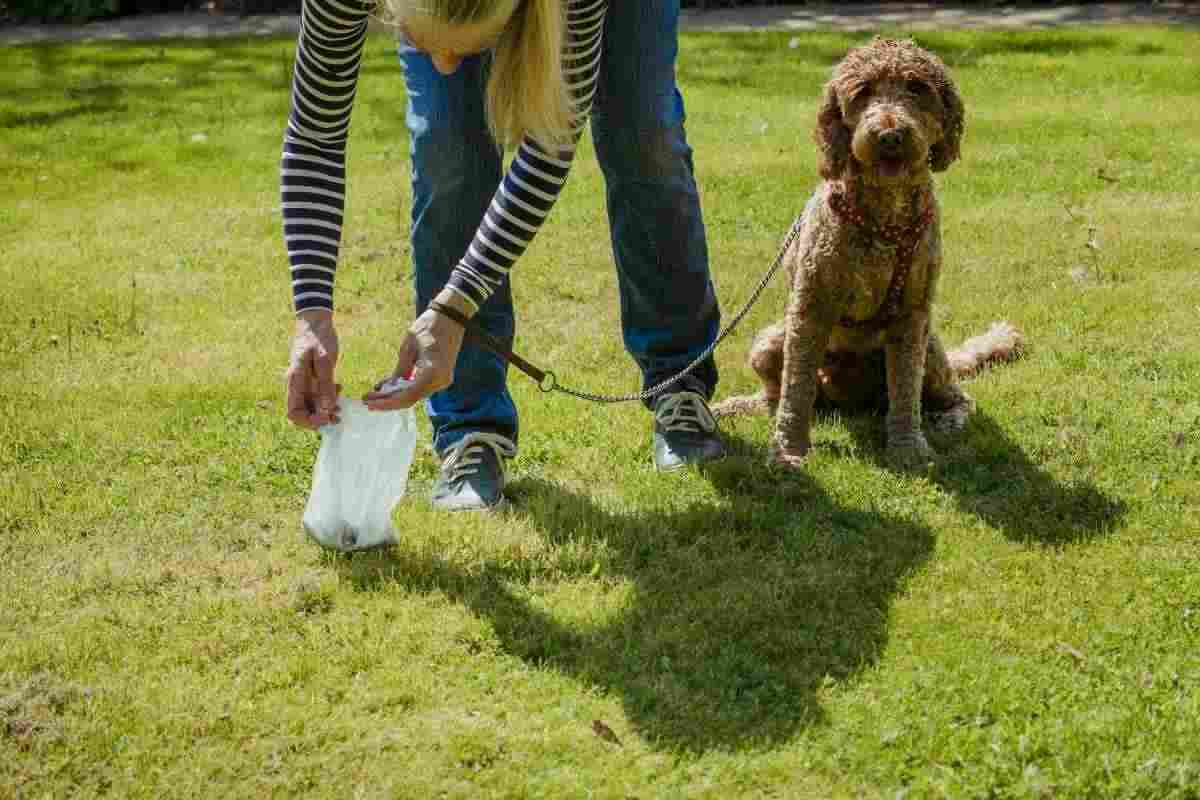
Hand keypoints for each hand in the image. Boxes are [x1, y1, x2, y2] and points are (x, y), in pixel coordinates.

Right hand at [286, 310, 340, 429]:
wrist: (316, 319)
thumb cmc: (319, 337)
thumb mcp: (325, 360)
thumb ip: (326, 385)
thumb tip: (327, 409)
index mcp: (295, 381)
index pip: (294, 413)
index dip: (309, 421)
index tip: (326, 419)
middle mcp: (297, 384)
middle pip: (303, 412)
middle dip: (319, 418)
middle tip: (338, 417)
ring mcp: (304, 381)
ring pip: (311, 405)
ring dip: (325, 409)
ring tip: (341, 407)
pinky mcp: (312, 377)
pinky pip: (317, 394)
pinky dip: (328, 397)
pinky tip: (339, 389)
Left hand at [364, 290, 468, 410]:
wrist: (451, 317)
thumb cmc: (429, 326)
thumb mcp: (409, 345)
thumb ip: (401, 368)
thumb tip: (387, 388)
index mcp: (433, 372)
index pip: (407, 396)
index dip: (387, 402)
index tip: (369, 403)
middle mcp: (439, 381)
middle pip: (410, 399)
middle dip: (388, 401)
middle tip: (366, 400)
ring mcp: (441, 381)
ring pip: (413, 395)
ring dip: (393, 396)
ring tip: (373, 395)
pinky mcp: (439, 378)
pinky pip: (418, 388)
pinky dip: (403, 389)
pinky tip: (386, 388)